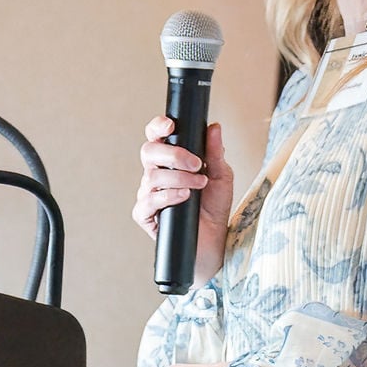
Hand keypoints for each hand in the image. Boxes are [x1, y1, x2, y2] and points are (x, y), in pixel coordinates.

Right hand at [132, 118, 234, 287]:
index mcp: (169, 161)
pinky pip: (149, 201)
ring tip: (199, 185)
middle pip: (149, 152)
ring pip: (152, 177)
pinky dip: (168, 196)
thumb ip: (215, 153)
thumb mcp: (221, 177)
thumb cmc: (214, 207)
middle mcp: (155, 174)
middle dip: (173, 155)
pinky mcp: (146, 215)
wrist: (214, 241)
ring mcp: (148, 194)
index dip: (157, 127)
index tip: (170, 125)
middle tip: (196, 163)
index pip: (156, 137)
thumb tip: (214, 127)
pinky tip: (184, 197)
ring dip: (179, 178)